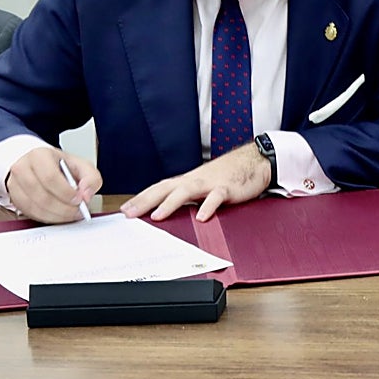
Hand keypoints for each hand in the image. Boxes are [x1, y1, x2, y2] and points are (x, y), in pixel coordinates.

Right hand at [7, 148, 100, 223]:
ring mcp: (14, 184)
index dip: (66, 192)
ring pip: (33, 207)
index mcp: (39, 155)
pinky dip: (46, 218)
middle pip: (41, 195)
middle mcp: (22, 168)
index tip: (79, 200)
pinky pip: (29, 213)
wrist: (40, 165)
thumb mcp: (81, 165)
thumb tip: (86, 194)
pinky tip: (59, 215)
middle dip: (63, 208)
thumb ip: (91, 178)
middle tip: (77, 211)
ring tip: (70, 214)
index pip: (50, 177)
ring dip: (56, 215)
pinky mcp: (14, 198)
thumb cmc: (60, 165)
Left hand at [121, 142, 271, 221]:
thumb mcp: (205, 186)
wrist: (254, 160)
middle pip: (166, 188)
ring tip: (157, 216)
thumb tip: (170, 212)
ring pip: (186, 191)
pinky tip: (201, 217)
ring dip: (170, 203)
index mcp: (188, 181)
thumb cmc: (228, 175)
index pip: (159, 188)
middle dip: (145, 201)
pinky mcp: (227, 188)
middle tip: (128, 214)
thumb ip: (189, 198)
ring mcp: (211, 183)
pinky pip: (216, 197)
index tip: (124, 211)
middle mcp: (195, 180)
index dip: (141, 199)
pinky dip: (208, 206)